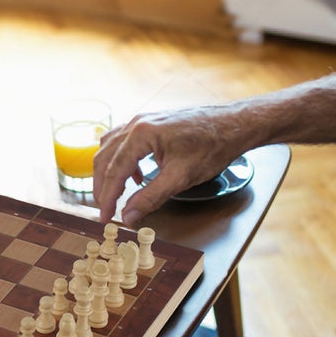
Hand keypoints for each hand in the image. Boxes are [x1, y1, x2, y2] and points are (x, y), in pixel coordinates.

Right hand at [92, 107, 244, 227]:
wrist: (232, 125)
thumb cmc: (211, 147)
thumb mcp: (180, 178)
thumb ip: (150, 197)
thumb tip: (128, 215)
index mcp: (141, 134)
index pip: (114, 170)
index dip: (107, 197)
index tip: (105, 216)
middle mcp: (136, 123)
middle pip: (106, 158)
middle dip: (103, 186)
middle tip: (104, 209)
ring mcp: (142, 120)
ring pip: (110, 148)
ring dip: (108, 172)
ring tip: (112, 194)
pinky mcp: (150, 123)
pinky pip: (122, 141)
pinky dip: (119, 159)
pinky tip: (134, 175)